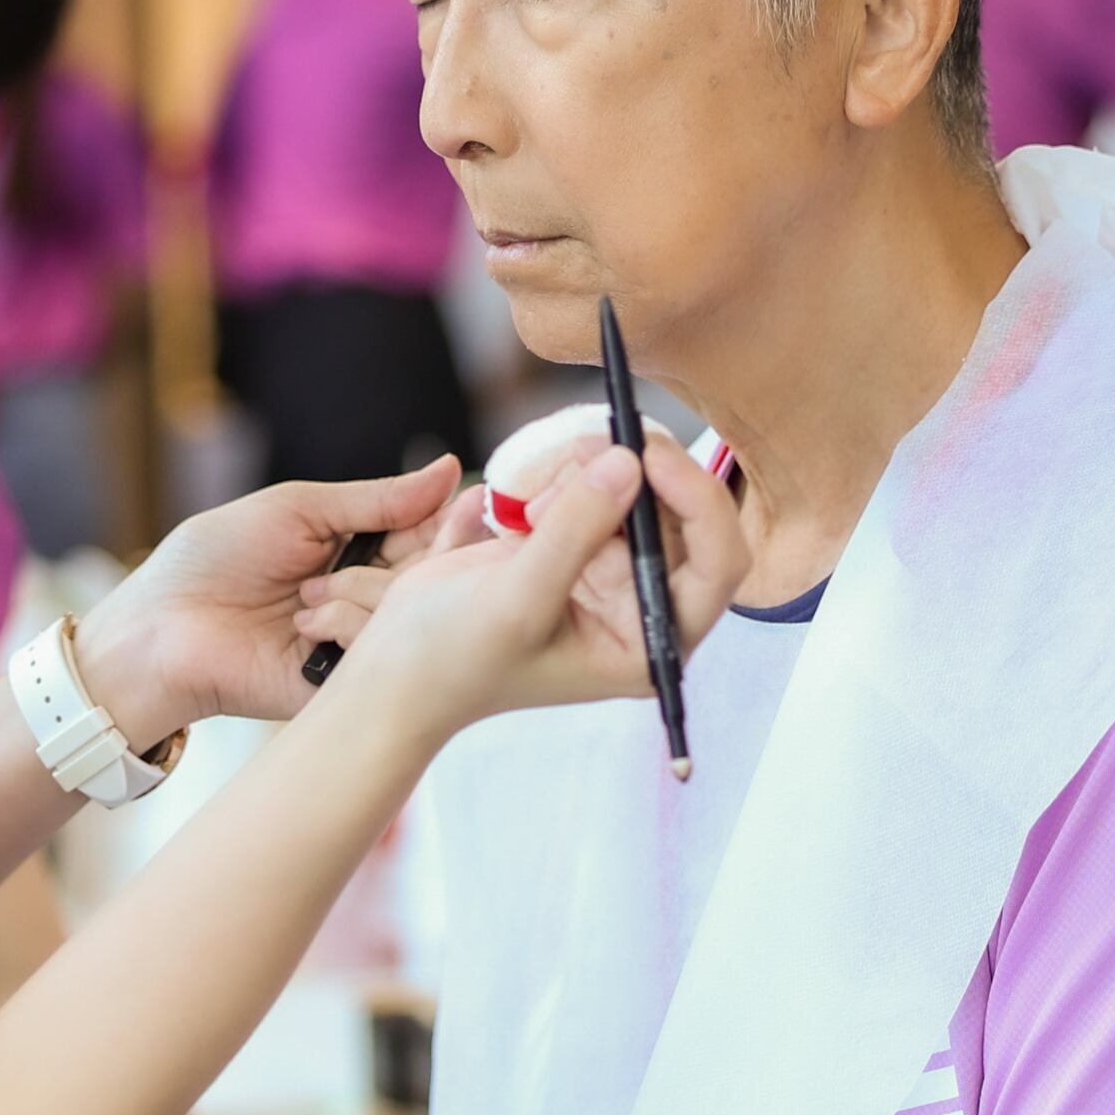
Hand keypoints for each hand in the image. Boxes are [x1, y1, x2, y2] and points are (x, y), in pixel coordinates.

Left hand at [71, 459, 468, 736]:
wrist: (159, 625)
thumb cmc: (214, 558)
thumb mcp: (297, 509)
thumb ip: (376, 499)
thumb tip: (449, 469)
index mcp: (355, 548)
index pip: (424, 532)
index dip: (448, 519)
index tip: (472, 503)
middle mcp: (363, 594)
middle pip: (428, 576)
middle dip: (430, 558)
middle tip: (424, 546)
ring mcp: (353, 640)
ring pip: (410, 615)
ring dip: (372, 591)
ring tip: (314, 587)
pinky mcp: (338, 684)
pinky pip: (377, 654)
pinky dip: (351, 627)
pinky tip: (308, 616)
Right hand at [305, 440, 741, 742]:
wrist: (396, 669)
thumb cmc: (456, 660)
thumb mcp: (518, 599)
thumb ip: (575, 530)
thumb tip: (629, 461)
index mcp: (651, 644)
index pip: (717, 562)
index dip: (697, 501)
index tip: (649, 454)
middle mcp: (643, 608)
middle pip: (681, 514)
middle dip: (633, 476)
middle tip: (583, 446)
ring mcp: (611, 572)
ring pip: (637, 491)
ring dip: (590, 472)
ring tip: (533, 500)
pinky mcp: (575, 544)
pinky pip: (595, 486)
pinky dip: (565, 475)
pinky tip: (524, 500)